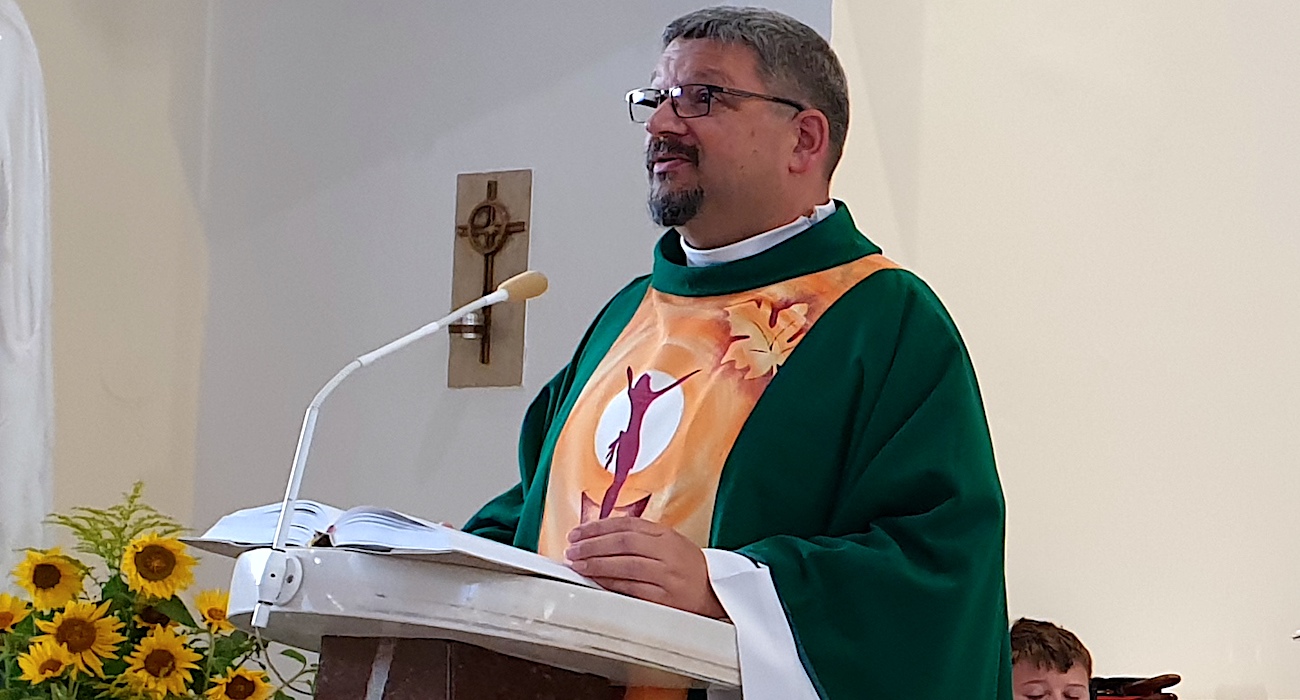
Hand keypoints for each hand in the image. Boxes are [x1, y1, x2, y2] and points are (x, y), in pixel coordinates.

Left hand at [565, 517, 725, 618]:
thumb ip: (640, 536)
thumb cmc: (687, 567)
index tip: (578, 532)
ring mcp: (667, 576)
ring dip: (597, 564)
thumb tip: (599, 536)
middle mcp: (667, 553)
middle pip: (623, 543)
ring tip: (578, 565)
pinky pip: (633, 589)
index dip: (598, 527)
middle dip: (592, 545)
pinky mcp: (666, 599)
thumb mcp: (669, 543)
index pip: (626, 525)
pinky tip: (597, 582)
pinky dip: (612, 584)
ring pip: (626, 565)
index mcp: (666, 535)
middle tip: (572, 549)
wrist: (716, 593)